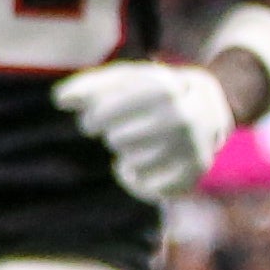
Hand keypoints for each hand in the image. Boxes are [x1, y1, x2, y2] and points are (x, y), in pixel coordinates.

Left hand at [54, 61, 237, 203]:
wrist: (209, 105)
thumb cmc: (153, 91)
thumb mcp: (125, 79)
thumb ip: (90, 86)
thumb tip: (60, 99)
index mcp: (165, 88)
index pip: (109, 112)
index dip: (94, 119)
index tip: (90, 122)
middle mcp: (185, 118)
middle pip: (119, 140)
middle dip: (112, 136)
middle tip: (115, 132)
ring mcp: (194, 147)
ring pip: (134, 165)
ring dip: (126, 156)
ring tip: (132, 145)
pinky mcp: (195, 174)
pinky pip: (150, 189)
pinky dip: (135, 180)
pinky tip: (133, 168)